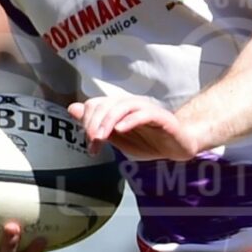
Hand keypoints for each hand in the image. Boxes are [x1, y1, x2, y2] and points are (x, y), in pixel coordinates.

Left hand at [69, 94, 206, 160]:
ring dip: (108, 121)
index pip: (95, 104)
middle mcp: (130, 104)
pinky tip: (120, 129)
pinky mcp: (161, 117)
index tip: (90, 145)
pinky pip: (143, 114)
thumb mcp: (118, 139)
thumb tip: (72, 109)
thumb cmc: (149, 142)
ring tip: (101, 137)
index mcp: (118, 108)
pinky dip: (129, 120)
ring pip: (122, 106)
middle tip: (93, 142)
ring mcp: (146, 109)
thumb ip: (97, 126)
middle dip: (95, 123)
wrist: (178, 147)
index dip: (87, 122)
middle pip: (105, 104)